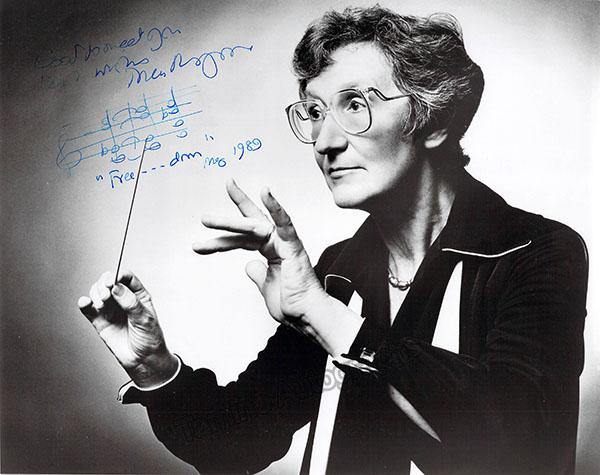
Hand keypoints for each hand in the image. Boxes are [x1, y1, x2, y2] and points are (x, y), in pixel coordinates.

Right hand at [77, 270, 178, 387]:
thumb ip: (130, 302)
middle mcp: (123, 299)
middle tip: (106, 295)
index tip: (112, 280)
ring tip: (102, 304)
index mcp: (138, 295)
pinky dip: (84, 303)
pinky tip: (85, 302)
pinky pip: (89, 309)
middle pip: (108, 282)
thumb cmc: (150, 338)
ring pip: (97, 292)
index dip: (117, 275)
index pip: (126, 277)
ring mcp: (111, 309)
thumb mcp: (145, 319)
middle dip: (104, 284)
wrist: (144, 361)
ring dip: (96, 294)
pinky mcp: (100, 321)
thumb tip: (116, 287)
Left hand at [193, 178, 327, 327]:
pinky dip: (276, 207)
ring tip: (206, 221)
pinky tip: (265, 192)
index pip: (243, 239)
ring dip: (229, 223)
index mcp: (271, 252)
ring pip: (254, 226)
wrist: (306, 315)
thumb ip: (258, 275)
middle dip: (224, 221)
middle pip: (246, 227)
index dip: (223, 238)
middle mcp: (277, 243)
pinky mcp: (293, 246)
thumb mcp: (266, 288)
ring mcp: (285, 243)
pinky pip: (284, 223)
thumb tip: (249, 266)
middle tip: (203, 217)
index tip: (204, 235)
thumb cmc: (292, 305)